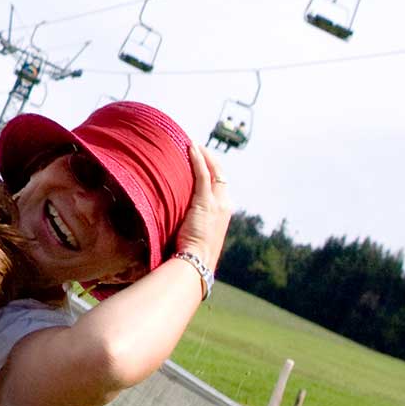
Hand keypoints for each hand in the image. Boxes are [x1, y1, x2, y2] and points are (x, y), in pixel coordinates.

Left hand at [173, 141, 230, 270]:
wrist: (195, 261)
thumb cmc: (192, 252)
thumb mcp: (196, 232)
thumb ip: (193, 219)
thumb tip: (178, 214)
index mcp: (224, 212)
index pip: (221, 185)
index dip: (214, 171)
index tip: (203, 160)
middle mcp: (225, 205)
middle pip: (221, 175)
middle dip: (211, 159)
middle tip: (198, 147)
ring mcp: (217, 203)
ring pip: (214, 171)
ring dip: (205, 155)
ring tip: (194, 144)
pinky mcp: (206, 201)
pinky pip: (203, 174)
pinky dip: (198, 159)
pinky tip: (191, 148)